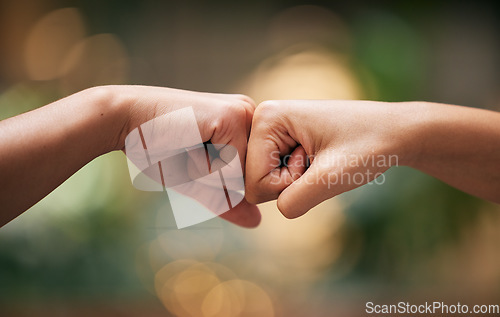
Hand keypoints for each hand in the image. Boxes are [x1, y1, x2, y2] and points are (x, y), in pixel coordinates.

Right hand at [113, 86, 260, 226]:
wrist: (125, 122)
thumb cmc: (159, 149)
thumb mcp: (197, 180)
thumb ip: (227, 200)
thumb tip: (258, 222)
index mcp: (246, 127)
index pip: (253, 179)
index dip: (220, 183)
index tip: (193, 153)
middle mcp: (251, 116)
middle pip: (251, 180)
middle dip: (215, 180)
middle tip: (189, 149)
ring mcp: (244, 114)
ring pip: (242, 178)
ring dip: (208, 175)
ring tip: (188, 146)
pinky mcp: (232, 117)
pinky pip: (230, 169)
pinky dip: (202, 167)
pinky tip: (186, 142)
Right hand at [245, 100, 407, 218]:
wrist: (396, 132)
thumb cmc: (368, 146)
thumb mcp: (331, 177)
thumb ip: (293, 200)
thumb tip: (276, 209)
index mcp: (267, 118)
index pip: (253, 181)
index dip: (286, 185)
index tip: (316, 161)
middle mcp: (264, 119)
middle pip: (256, 181)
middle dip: (290, 183)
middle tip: (321, 161)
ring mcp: (273, 129)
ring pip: (267, 181)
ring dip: (297, 181)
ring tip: (322, 159)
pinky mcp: (283, 139)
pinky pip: (278, 175)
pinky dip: (300, 176)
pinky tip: (320, 159)